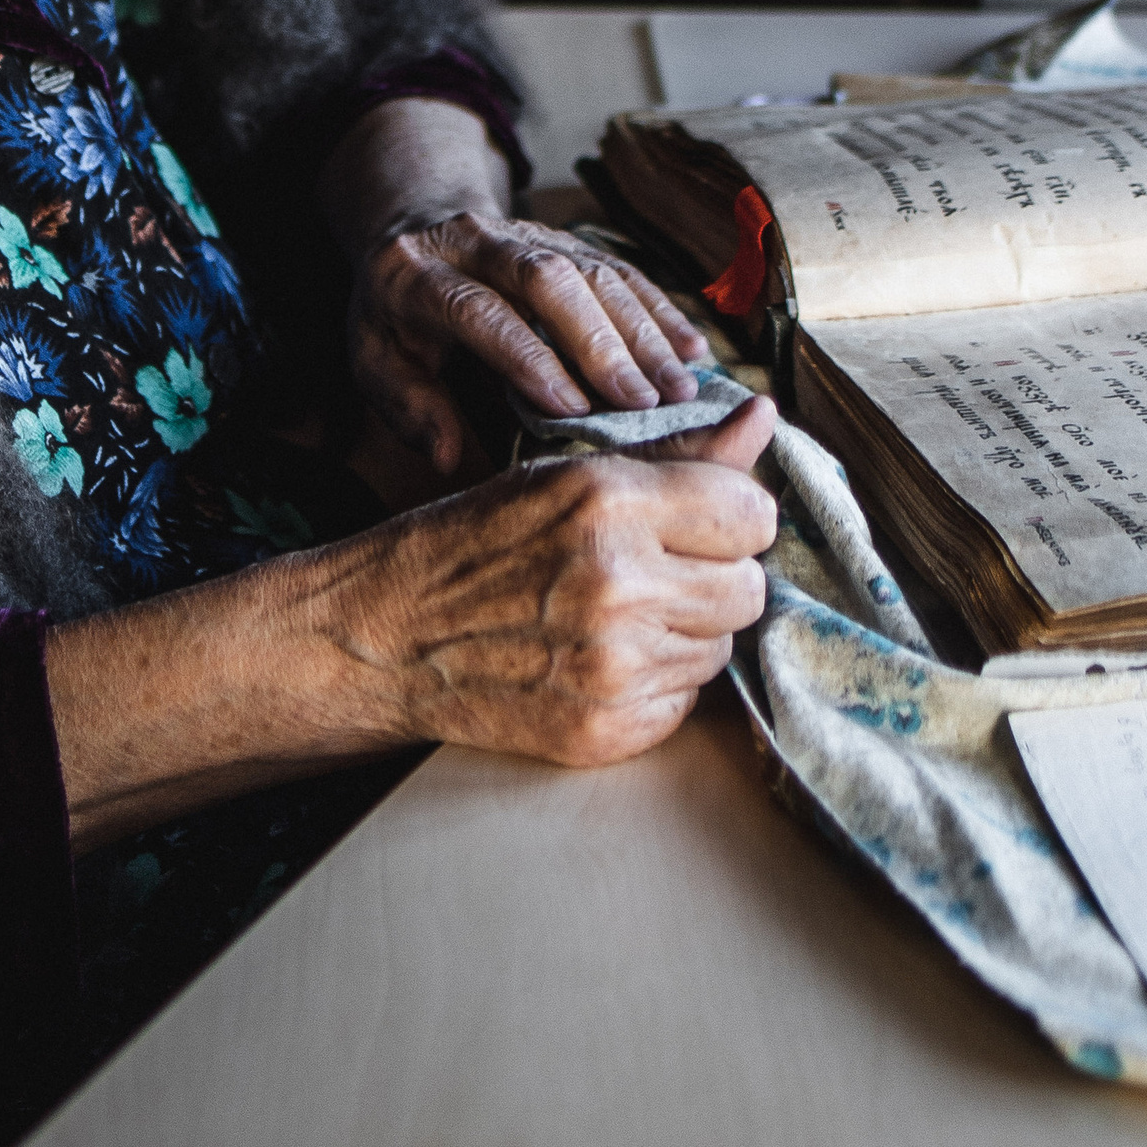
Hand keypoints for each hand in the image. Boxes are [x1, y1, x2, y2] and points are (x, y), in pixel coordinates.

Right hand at [45, 403, 778, 838]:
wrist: (383, 636)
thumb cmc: (468, 543)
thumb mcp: (562, 474)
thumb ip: (674, 452)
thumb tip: (762, 417)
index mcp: (608, 501)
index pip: (753, 512)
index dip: (731, 516)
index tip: (697, 521)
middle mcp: (618, 582)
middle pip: (750, 586)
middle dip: (713, 577)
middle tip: (654, 570)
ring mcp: (613, 665)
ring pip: (722, 646)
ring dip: (687, 630)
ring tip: (616, 612)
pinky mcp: (606, 728)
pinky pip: (688, 701)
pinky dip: (659, 682)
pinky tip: (601, 657)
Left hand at [350, 211, 711, 480]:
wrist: (411, 226)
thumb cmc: (395, 315)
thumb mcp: (373, 359)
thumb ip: (407, 405)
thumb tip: (447, 458)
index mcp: (416, 275)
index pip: (478, 311)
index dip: (527, 356)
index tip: (573, 408)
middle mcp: (475, 240)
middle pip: (546, 278)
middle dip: (601, 341)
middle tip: (645, 402)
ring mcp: (526, 231)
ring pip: (591, 268)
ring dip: (642, 328)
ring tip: (680, 387)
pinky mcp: (564, 235)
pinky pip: (618, 266)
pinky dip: (658, 307)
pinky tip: (691, 348)